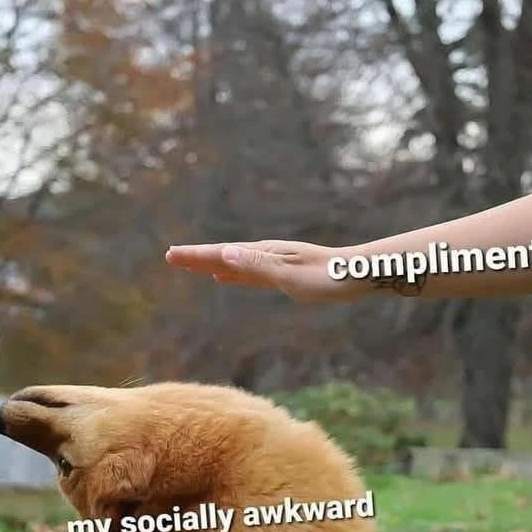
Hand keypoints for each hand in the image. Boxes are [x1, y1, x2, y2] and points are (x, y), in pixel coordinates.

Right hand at [165, 241, 368, 303]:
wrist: (360, 274)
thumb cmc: (328, 277)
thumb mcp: (291, 274)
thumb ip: (257, 266)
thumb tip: (223, 255)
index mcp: (264, 254)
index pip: (221, 254)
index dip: (196, 256)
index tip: (171, 255)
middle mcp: (266, 255)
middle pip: (223, 256)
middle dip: (198, 258)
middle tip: (172, 257)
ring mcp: (274, 263)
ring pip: (234, 263)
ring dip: (212, 265)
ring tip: (193, 266)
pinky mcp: (283, 274)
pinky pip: (248, 273)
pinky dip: (233, 274)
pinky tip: (227, 276)